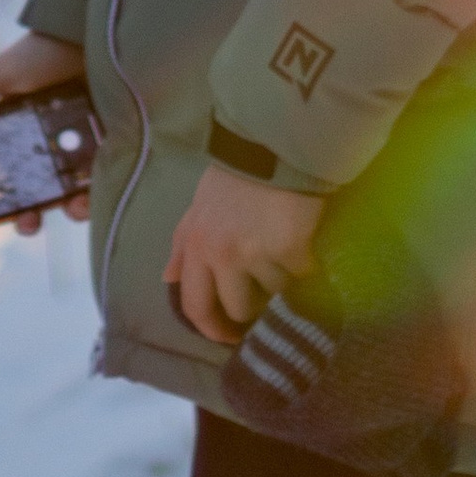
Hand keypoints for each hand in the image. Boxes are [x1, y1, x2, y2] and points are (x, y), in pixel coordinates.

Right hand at [0, 32, 90, 231]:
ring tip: (72, 206)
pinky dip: (95, 188)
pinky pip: (99, 175)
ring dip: (70, 208)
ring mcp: (78, 146)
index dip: (0, 201)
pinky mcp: (107, 142)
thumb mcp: (1, 74)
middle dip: (31, 215)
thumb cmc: (41, 53)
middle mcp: (48, 145)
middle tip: (28, 224)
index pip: (8, 177)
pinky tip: (90, 191)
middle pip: (38, 192)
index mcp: (20, 134)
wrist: (86, 32)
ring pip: (72, 190)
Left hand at [164, 162, 325, 345]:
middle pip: (237, 308)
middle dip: (253, 308)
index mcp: (194, 244)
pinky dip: (307, 265)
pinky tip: (307, 244)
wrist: (277, 140)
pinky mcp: (289, 248)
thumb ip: (183, 243)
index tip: (228, 336)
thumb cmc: (238, 174)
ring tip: (287, 251)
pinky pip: (302, 275)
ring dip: (282, 279)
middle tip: (266, 296)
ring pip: (274, 293)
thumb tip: (168, 278)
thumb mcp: (200, 204)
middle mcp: (220, 253)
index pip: (194, 304)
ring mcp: (255, 252)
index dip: (211, 328)